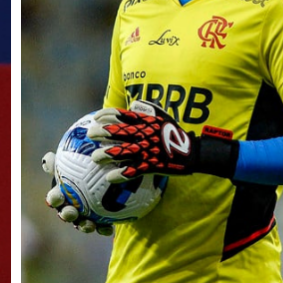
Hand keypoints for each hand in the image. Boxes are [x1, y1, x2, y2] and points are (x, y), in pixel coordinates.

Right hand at [42, 151, 113, 235]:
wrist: (107, 174)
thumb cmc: (84, 164)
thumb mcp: (75, 158)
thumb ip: (63, 159)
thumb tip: (47, 156)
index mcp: (63, 192)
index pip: (54, 197)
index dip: (54, 198)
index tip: (57, 197)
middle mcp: (71, 206)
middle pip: (65, 213)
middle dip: (66, 214)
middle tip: (72, 212)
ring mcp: (84, 216)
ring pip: (81, 224)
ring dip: (83, 226)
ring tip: (90, 225)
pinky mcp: (99, 222)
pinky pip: (100, 227)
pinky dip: (103, 228)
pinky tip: (109, 228)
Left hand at [89, 100, 238, 181]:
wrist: (192, 152)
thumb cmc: (175, 134)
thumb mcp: (162, 117)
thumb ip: (148, 111)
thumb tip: (133, 105)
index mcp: (145, 121)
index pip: (122, 115)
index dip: (107, 115)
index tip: (96, 117)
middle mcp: (143, 134)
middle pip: (118, 132)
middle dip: (101, 133)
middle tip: (90, 134)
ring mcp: (147, 149)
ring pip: (122, 151)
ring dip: (107, 154)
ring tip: (95, 157)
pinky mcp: (151, 165)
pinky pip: (133, 170)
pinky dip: (120, 174)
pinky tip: (109, 177)